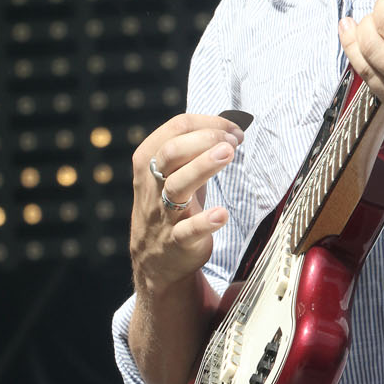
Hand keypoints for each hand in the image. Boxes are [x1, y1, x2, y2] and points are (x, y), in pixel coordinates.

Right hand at [129, 113, 245, 297]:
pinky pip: (187, 231)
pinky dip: (205, 222)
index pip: (175, 128)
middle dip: (204, 140)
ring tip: (229, 153)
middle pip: (171, 152)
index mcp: (149, 161)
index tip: (234, 130)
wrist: (156, 260)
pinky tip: (222, 214)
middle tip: (233, 142)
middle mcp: (152, 184)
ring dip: (203, 167)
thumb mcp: (174, 173)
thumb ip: (194, 149)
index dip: (208, 124)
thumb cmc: (171, 205)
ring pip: (177, 186)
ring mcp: (163, 214)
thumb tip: (230, 124)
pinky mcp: (177, 241)